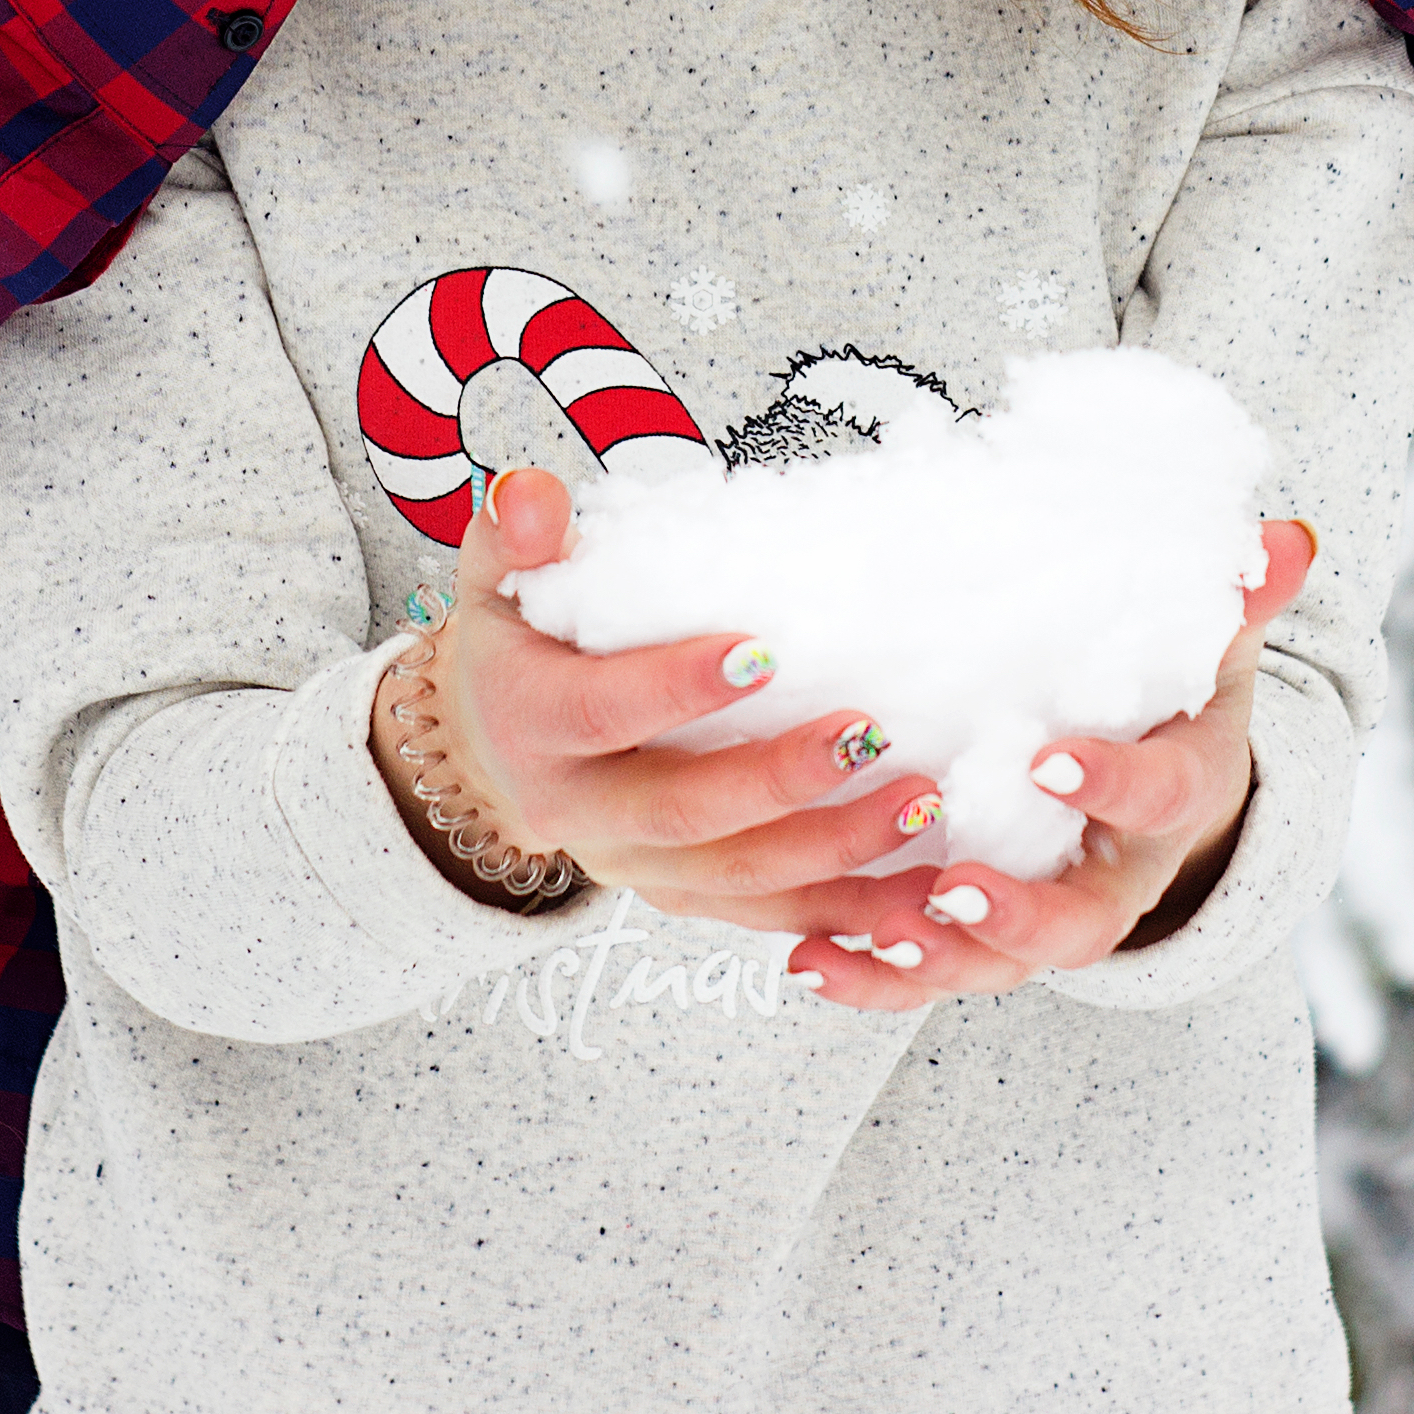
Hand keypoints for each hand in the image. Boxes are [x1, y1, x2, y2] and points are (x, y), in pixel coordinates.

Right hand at [393, 469, 941, 914]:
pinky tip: (919, 887)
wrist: (493, 744)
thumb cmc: (520, 639)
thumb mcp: (499, 576)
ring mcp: (633, 866)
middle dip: (777, 781)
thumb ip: (517, 530)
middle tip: (866, 733)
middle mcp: (577, 813)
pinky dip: (846, 910)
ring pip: (738, 877)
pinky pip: (768, 914)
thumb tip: (535, 498)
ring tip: (920, 799)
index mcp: (529, 725)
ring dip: (834, 849)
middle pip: (681, 813)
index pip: (599, 714)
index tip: (763, 655)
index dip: (675, 690)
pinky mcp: (681, 894)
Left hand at [743, 519, 1317, 1015]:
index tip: (1049, 761)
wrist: (1163, 791)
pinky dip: (874, 979)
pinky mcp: (983, 935)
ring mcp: (1047, 916)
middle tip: (954, 890)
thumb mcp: (1208, 647)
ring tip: (870, 936)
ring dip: (934, 960)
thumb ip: (1235, 597)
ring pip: (1001, 966)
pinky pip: (933, 975)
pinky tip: (809, 961)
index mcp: (1174, 795)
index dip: (1109, 784)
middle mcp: (1116, 875)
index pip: (1156, 797)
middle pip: (1080, 923)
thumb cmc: (1170, 699)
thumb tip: (1289, 536)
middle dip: (1018, 916)